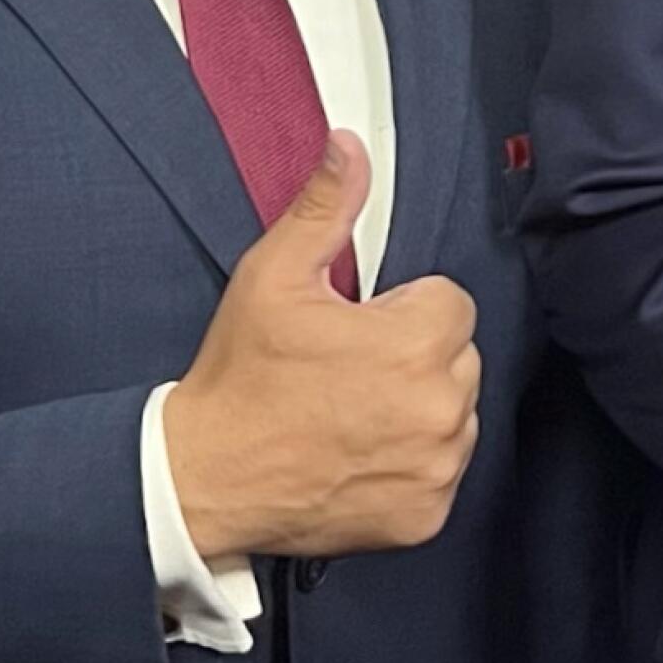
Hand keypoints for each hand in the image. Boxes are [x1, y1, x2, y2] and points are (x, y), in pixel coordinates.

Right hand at [164, 134, 480, 560]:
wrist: (204, 479)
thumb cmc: (240, 380)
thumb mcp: (273, 277)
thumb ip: (325, 208)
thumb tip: (349, 146)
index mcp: (416, 343)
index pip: (450, 302)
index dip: (401, 309)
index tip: (359, 327)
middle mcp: (441, 409)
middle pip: (458, 357)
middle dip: (415, 357)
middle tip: (349, 371)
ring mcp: (437, 468)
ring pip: (455, 414)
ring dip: (419, 410)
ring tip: (352, 414)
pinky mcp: (427, 516)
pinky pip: (442, 473)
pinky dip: (411, 465)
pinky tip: (359, 457)